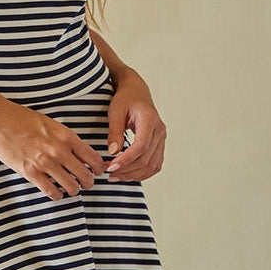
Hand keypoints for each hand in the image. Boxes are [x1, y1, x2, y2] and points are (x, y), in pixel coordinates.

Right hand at [0, 95, 105, 201]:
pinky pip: (51, 191)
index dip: (98, 168)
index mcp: (66, 136)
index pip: (93, 158)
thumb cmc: (21, 118)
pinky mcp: (30, 172)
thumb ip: (64, 138)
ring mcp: (45, 162)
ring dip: (73, 190)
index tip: (97, 172)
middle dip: (88, 183)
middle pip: (86, 175)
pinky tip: (55, 192)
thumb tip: (77, 153)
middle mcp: (59, 150)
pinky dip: (56, 195)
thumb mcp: (50, 124)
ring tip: (69, 189)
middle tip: (85, 183)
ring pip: (71, 187)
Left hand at [105, 67, 166, 182]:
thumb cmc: (125, 99)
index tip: (111, 167)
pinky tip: (128, 174)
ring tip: (116, 176)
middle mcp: (159, 130)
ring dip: (134, 174)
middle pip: (146, 158)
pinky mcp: (160, 145)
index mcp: (149, 119)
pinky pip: (155, 164)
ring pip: (152, 165)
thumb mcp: (115, 111)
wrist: (137, 92)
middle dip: (127, 170)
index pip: (141, 146)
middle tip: (109, 173)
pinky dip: (142, 173)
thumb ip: (115, 131)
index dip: (126, 159)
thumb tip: (113, 152)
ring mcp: (162, 138)